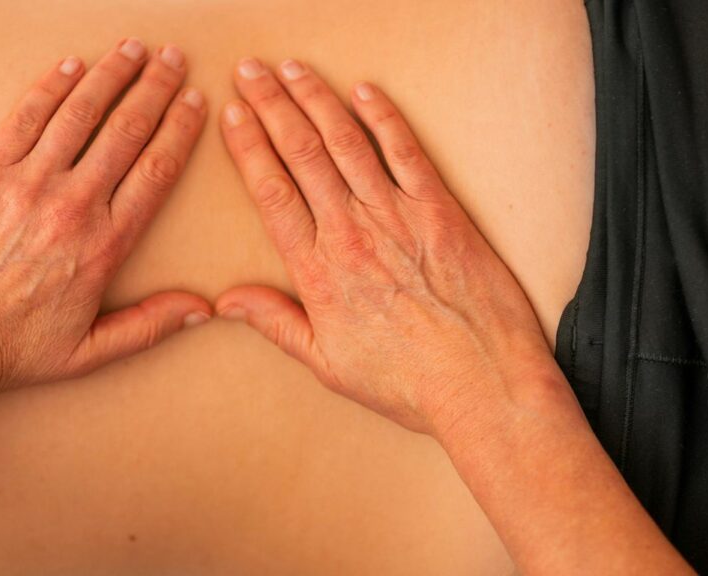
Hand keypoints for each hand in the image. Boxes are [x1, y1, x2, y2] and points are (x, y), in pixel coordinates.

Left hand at [0, 39, 210, 408]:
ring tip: (131, 50)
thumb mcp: (88, 351)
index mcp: (103, 246)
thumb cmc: (6, 353)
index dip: (180, 130)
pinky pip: (23, 119)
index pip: (156, 171)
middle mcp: (70, 207)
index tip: (195, 102)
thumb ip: (149, 326)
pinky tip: (70, 67)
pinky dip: (50, 87)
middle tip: (172, 58)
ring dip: (110, 75)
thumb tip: (203, 310)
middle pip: (125, 131)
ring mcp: (24, 186)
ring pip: (78, 114)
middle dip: (154, 88)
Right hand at [216, 58, 560, 434]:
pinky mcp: (440, 210)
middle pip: (302, 154)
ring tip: (292, 70)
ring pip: (346, 143)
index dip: (248, 147)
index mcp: (317, 271)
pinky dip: (383, 118)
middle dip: (271, 105)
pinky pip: (406, 151)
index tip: (232, 115)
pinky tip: (363, 91)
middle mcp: (351, 233)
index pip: (271, 192)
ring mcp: (397, 217)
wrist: (481, 383)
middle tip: (250, 72)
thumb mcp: (326, 363)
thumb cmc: (406, 381)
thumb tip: (226, 301)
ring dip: (316, 100)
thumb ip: (275, 323)